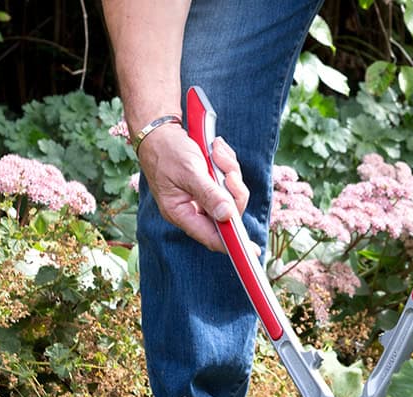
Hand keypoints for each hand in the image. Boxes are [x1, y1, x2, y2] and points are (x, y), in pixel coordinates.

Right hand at [135, 124, 253, 253]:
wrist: (160, 129)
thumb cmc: (167, 151)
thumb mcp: (189, 172)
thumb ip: (209, 194)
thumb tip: (227, 216)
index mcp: (180, 213)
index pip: (211, 237)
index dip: (233, 244)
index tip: (253, 251)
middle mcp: (192, 209)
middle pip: (227, 214)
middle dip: (233, 191)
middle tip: (228, 172)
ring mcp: (201, 197)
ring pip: (230, 195)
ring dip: (230, 172)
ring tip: (217, 152)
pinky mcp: (208, 184)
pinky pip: (228, 182)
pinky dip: (227, 165)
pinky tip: (216, 150)